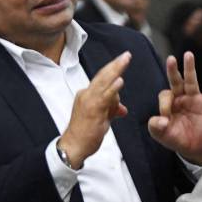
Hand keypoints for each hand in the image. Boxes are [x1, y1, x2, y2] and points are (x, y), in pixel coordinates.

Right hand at [58, 51, 130, 168]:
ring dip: (116, 70)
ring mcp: (88, 101)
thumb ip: (111, 110)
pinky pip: (104, 97)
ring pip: (104, 81)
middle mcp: (86, 94)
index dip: (113, 70)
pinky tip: (120, 80)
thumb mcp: (101, 119)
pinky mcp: (93, 110)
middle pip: (102, 75)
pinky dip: (113, 88)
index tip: (122, 61)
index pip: (102, 80)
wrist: (74, 146)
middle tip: (127, 55)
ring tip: (125, 60)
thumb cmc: (85, 134)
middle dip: (116, 64)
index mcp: (86, 94)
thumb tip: (122, 109)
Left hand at [148, 51, 201, 164]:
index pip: (165, 95)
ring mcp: (194, 100)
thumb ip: (155, 127)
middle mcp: (180, 98)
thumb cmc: (177, 139)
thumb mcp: (162, 135)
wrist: (194, 149)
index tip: (166, 119)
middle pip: (175, 81)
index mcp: (168, 103)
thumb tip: (161, 120)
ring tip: (188, 55)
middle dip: (173, 70)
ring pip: (191, 81)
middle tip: (170, 58)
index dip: (165, 105)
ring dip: (189, 68)